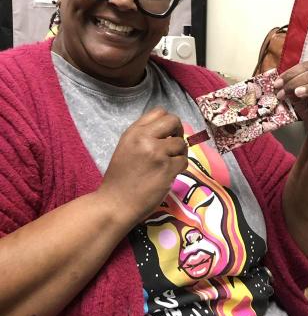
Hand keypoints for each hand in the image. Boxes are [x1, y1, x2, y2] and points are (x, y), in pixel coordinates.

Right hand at [99, 107, 187, 222]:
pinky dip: (179, 168)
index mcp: (133, 131)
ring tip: (169, 164)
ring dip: (179, 154)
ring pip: (181, 144)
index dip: (167, 122)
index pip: (159, 112)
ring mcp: (157, 153)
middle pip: (173, 121)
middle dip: (179, 131)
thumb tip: (168, 131)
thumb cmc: (120, 179)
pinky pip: (183, 161)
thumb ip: (144, 136)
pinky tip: (169, 174)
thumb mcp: (126, 147)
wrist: (116, 203)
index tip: (167, 134)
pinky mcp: (167, 169)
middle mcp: (145, 138)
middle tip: (174, 145)